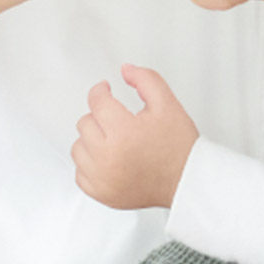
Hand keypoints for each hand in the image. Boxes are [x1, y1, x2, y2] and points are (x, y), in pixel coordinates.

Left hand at [72, 64, 197, 208]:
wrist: (186, 180)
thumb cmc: (178, 147)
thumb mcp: (168, 104)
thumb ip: (146, 79)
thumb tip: (124, 70)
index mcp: (123, 132)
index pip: (97, 101)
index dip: (101, 90)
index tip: (105, 90)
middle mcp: (108, 158)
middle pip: (85, 123)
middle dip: (100, 116)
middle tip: (119, 119)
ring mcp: (102, 179)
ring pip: (78, 147)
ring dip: (92, 139)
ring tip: (114, 139)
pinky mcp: (100, 193)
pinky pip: (79, 172)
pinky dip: (90, 164)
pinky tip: (108, 158)